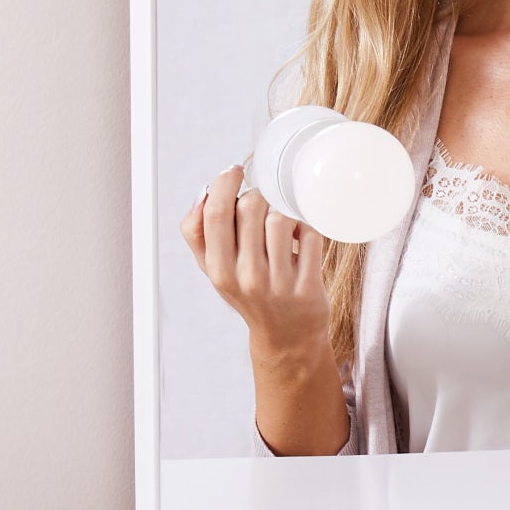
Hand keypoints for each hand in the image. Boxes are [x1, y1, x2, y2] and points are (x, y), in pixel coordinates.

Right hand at [180, 164, 330, 364]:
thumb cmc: (249, 295)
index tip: (234, 171)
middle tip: (263, 205)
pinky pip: (310, 234)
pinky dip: (307, 227)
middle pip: (250, 207)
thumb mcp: (215, 270)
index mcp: (219, 271)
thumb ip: (198, 233)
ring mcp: (279, 284)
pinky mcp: (308, 286)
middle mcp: (246, 278)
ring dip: (283, 211)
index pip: (215, 214)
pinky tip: (300, 238)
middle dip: (258, 195)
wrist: (286, 338)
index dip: (224, 183)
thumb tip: (203, 192)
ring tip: (282, 225)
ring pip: (281, 218)